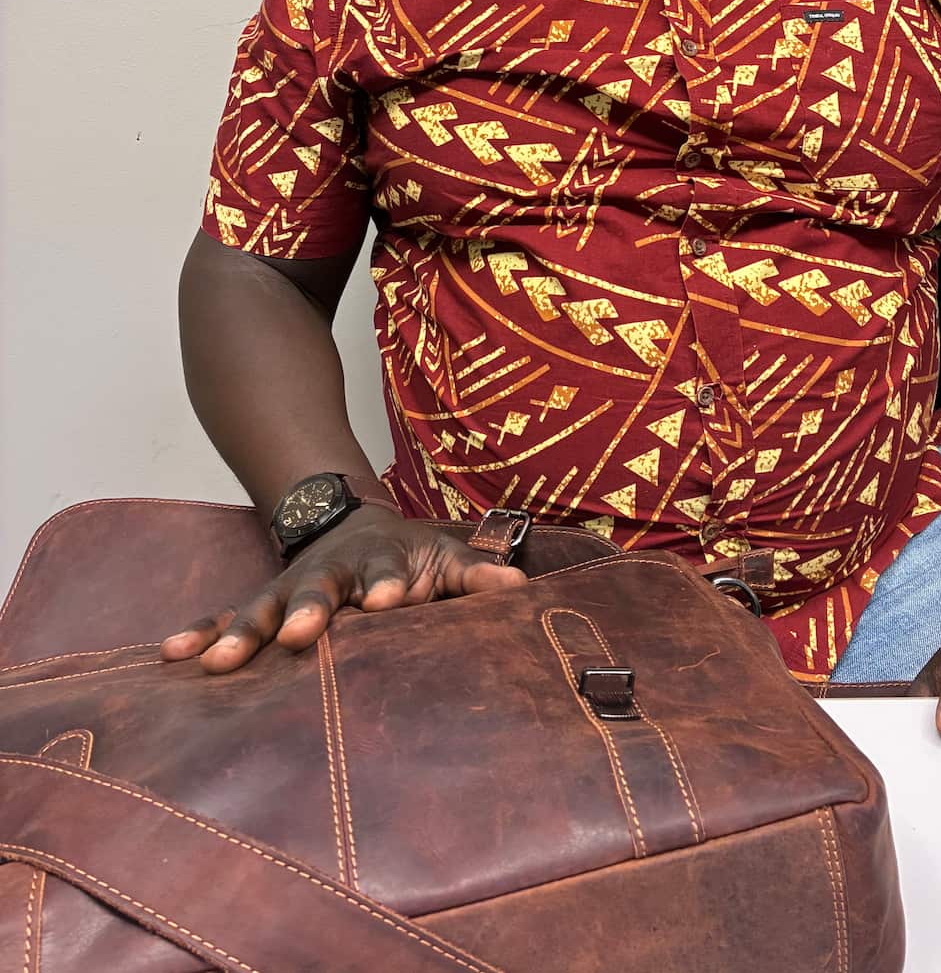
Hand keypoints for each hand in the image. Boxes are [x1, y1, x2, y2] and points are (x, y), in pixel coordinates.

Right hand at [160, 508, 525, 672]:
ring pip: (266, 608)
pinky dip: (203, 633)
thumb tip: (519, 589)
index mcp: (383, 564)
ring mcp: (293, 589)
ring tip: (220, 663)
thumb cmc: (412, 557)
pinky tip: (174, 654)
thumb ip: (477, 576)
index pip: (389, 573)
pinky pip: (228, 617)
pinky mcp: (266, 605)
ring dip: (245, 633)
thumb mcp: (448, 557)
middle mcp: (333, 575)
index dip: (391, 585)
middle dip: (312, 609)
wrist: (357, 523)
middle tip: (306, 633)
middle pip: (321, 589)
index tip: (392, 601)